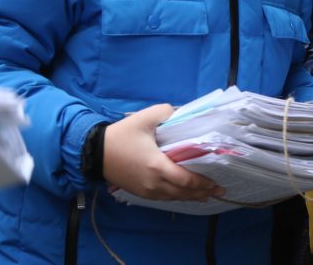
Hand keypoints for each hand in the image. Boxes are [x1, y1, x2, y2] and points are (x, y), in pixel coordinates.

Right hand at [103, 103, 222, 200]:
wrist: (94, 152)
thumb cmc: (121, 135)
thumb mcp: (146, 118)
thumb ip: (167, 113)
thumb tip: (181, 114)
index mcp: (158, 166)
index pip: (186, 180)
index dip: (203, 183)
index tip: (216, 183)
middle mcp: (154, 183)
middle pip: (183, 193)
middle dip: (202, 193)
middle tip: (218, 192)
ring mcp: (146, 190)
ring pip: (173, 198)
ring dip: (190, 197)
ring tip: (205, 196)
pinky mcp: (139, 192)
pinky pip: (163, 198)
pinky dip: (176, 197)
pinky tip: (183, 195)